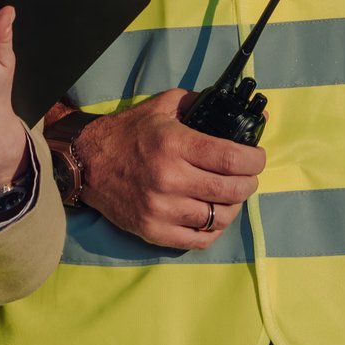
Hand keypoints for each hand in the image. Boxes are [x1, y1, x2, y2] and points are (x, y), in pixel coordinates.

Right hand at [70, 89, 265, 248]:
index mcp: (174, 145)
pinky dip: (213, 230)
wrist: (88, 163)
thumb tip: (246, 114)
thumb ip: (202, 104)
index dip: (255, 161)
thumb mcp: (164, 106)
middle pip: (231, 191)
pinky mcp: (153, 231)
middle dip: (249, 183)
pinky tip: (212, 215)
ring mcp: (161, 209)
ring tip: (229, 196)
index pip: (232, 160)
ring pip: (219, 218)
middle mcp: (169, 179)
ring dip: (233, 207)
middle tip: (248, 177)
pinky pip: (199, 240)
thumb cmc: (130, 132)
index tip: (257, 158)